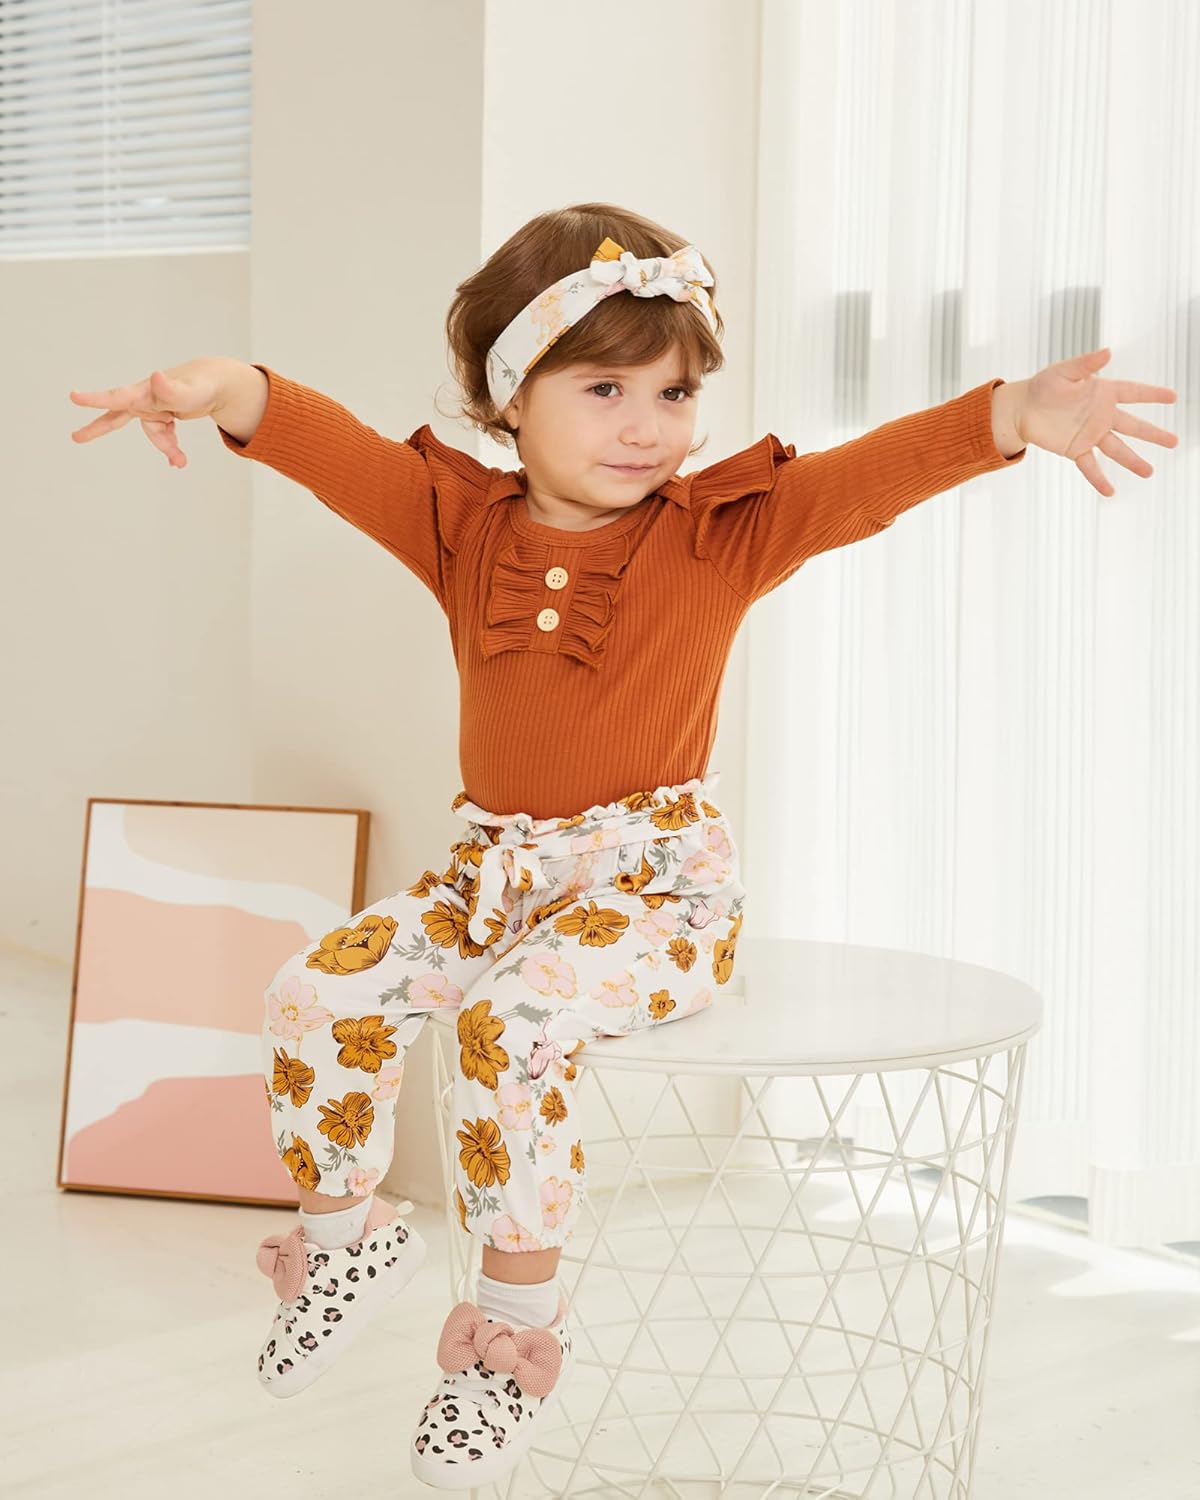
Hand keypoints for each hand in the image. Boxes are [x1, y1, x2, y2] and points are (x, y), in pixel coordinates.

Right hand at [68, 357, 227, 468]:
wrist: (212, 383)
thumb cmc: (200, 385)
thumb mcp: (189, 392)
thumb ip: (171, 388)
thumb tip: (155, 376)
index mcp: (144, 392)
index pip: (116, 396)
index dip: (94, 399)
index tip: (73, 396)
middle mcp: (143, 400)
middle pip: (116, 415)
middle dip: (96, 428)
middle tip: (75, 437)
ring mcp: (151, 408)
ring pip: (152, 434)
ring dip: (165, 447)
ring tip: (181, 461)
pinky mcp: (160, 416)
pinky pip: (162, 436)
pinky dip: (171, 448)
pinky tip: (179, 460)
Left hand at [1016, 347, 1177, 496]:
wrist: (1021, 409)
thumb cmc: (1043, 386)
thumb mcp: (1064, 371)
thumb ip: (1086, 364)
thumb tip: (1107, 352)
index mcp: (1103, 393)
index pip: (1134, 393)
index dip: (1152, 394)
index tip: (1172, 397)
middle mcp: (1102, 415)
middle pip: (1133, 425)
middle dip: (1153, 434)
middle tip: (1173, 441)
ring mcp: (1091, 434)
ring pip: (1117, 449)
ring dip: (1132, 460)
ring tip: (1149, 472)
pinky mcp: (1076, 449)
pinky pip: (1090, 466)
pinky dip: (1099, 479)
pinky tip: (1110, 491)